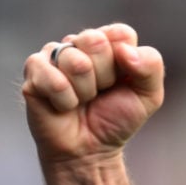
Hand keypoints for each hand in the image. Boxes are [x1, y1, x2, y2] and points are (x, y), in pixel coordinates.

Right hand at [22, 23, 164, 163]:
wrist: (89, 151)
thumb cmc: (116, 120)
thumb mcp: (149, 95)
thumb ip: (151, 65)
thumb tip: (124, 51)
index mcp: (108, 43)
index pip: (120, 33)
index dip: (126, 62)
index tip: (122, 82)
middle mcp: (79, 43)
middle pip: (95, 40)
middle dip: (104, 76)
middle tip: (100, 93)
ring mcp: (54, 55)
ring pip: (75, 61)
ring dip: (85, 91)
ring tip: (82, 100)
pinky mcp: (34, 70)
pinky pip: (54, 80)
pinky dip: (65, 101)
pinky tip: (64, 106)